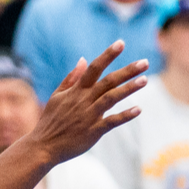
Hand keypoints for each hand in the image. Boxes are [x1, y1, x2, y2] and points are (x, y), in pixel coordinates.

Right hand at [31, 41, 148, 163]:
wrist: (43, 146)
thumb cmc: (51, 120)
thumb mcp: (57, 96)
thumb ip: (71, 78)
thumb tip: (83, 59)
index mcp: (76, 91)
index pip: (94, 68)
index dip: (108, 55)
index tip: (121, 43)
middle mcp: (83, 100)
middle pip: (108, 81)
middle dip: (127, 71)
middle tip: (145, 62)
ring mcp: (89, 115)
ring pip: (111, 98)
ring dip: (129, 89)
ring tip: (145, 80)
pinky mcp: (93, 131)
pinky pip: (111, 121)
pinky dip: (124, 115)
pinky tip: (138, 109)